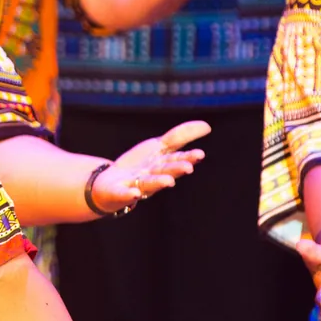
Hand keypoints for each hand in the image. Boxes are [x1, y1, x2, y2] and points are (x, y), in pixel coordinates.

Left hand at [90, 120, 207, 213]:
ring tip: (170, 182)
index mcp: (162, 164)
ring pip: (149, 183)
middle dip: (176, 169)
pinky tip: (134, 193)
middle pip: (165, 171)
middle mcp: (152, 176)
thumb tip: (208, 126)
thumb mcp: (160, 147)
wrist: (112, 184)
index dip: (188, 157)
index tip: (200, 154)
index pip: (176, 158)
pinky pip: (123, 193)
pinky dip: (129, 194)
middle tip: (188, 168)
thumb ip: (181, 136)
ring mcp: (135, 184)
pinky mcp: (118, 191)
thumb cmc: (141, 166)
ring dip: (159, 182)